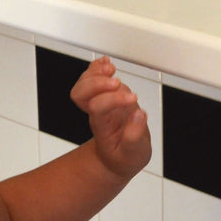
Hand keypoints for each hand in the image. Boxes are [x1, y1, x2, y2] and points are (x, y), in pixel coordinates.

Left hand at [71, 56, 150, 180]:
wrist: (116, 158)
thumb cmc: (124, 156)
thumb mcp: (133, 154)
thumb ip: (134, 137)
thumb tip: (139, 114)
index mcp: (102, 126)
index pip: (98, 107)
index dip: (113, 100)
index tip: (132, 101)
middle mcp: (97, 111)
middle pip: (81, 93)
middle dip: (97, 84)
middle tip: (116, 83)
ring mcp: (99, 101)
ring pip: (85, 83)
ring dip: (96, 73)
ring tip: (111, 69)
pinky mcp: (105, 95)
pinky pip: (92, 78)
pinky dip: (97, 67)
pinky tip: (106, 62)